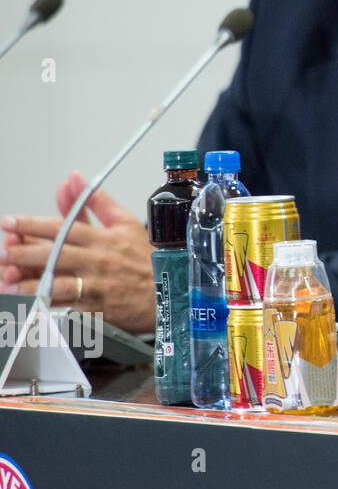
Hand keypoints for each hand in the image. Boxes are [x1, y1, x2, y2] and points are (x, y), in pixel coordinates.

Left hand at [1, 172, 155, 333]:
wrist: (169, 291)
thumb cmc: (145, 257)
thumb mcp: (124, 222)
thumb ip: (96, 201)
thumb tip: (74, 179)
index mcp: (103, 238)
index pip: (64, 228)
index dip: (33, 225)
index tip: (10, 222)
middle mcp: (98, 261)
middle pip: (56, 255)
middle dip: (24, 252)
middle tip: (3, 250)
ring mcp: (97, 286)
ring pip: (58, 284)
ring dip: (30, 283)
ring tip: (8, 280)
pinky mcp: (97, 308)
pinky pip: (68, 308)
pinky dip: (48, 306)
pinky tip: (30, 303)